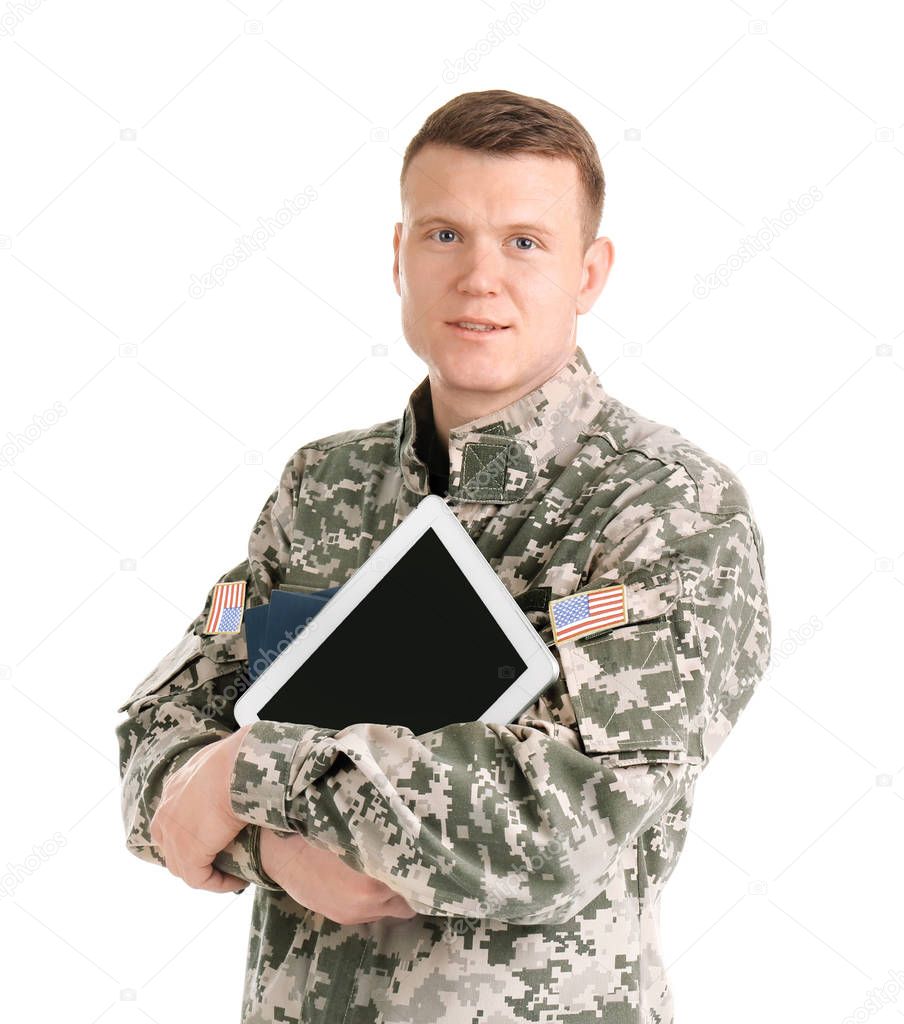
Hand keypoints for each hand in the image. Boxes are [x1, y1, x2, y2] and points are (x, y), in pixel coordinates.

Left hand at [149, 725, 253, 892]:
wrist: (237, 767)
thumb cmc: (238, 756)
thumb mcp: (222, 757)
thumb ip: (221, 768)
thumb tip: (238, 761)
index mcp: (173, 789)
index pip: (172, 821)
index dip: (190, 834)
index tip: (214, 840)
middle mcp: (165, 814)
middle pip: (172, 848)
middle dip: (194, 857)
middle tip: (221, 861)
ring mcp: (173, 837)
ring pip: (185, 867)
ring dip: (208, 873)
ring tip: (232, 874)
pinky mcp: (188, 855)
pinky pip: (201, 879)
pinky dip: (219, 883)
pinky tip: (237, 880)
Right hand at [259, 828, 418, 925]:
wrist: (279, 851)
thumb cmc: (318, 830)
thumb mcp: (355, 831)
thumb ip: (385, 842)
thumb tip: (415, 837)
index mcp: (374, 877)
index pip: (416, 881)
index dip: (425, 869)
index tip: (432, 856)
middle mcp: (369, 900)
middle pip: (410, 900)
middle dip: (413, 883)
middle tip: (416, 863)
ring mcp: (356, 912)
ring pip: (394, 909)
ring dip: (397, 892)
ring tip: (395, 870)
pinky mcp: (344, 917)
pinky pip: (375, 912)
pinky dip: (380, 899)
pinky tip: (374, 880)